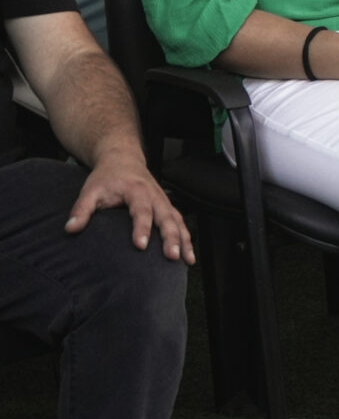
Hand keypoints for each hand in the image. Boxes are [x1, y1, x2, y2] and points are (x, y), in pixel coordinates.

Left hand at [66, 156, 193, 262]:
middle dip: (171, 237)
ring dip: (184, 240)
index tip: (141, 246)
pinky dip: (187, 238)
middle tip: (172, 255)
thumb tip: (70, 229)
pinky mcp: (167, 207)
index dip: (142, 228)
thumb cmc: (107, 177)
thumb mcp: (90, 190)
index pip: (141, 211)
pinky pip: (180, 222)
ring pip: (178, 221)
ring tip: (187, 259)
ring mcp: (164, 201)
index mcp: (136, 191)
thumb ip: (81, 210)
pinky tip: (189, 254)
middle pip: (167, 218)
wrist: (122, 159)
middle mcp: (155, 196)